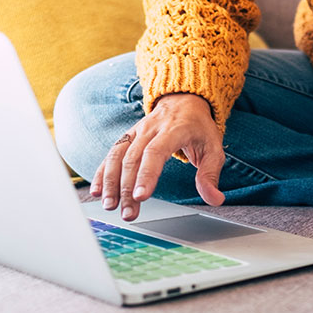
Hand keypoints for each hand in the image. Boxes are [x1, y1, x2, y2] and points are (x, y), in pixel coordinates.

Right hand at [90, 93, 224, 220]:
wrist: (185, 100)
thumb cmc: (199, 127)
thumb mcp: (213, 147)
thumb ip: (210, 174)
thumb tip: (215, 199)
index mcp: (174, 129)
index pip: (156, 151)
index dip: (147, 174)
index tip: (142, 196)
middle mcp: (152, 128)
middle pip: (134, 158)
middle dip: (128, 188)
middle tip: (128, 213)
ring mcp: (137, 131)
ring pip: (118, 155)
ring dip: (111, 182)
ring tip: (110, 206)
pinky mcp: (128, 136)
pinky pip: (112, 153)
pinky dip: (102, 172)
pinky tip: (98, 191)